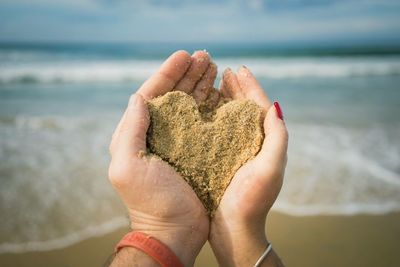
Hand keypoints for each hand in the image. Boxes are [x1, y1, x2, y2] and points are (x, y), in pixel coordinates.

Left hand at [108, 50, 216, 265]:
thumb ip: (130, 129)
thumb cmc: (148, 201)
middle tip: (205, 56)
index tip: (184, 56)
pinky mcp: (197, 152)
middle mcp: (158, 134)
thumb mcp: (127, 165)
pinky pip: (204, 122)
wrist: (173, 233)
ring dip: (201, 85)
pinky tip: (221, 93)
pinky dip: (212, 106)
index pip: (152, 94)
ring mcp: (179, 143)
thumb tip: (139, 97)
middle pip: (173, 96)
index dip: (167, 73)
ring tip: (215, 67)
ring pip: (190, 105)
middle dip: (188, 74)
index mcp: (138, 134)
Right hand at [209, 66, 287, 265]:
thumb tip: (275, 104)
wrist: (234, 229)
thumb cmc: (252, 200)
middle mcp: (252, 144)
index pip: (260, 107)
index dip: (251, 86)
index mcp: (266, 142)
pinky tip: (203, 109)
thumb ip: (276, 136)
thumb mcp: (270, 168)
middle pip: (245, 109)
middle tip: (226, 71)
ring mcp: (235, 151)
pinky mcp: (220, 160)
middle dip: (237, 88)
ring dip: (224, 99)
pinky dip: (212, 117)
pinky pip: (217, 132)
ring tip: (214, 83)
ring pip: (230, 118)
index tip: (240, 68)